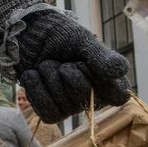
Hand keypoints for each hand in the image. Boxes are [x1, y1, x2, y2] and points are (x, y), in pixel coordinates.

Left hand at [16, 10, 130, 122]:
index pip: (118, 96)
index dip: (100, 80)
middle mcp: (92, 98)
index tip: (84, 61)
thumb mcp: (81, 39)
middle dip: (67, 71)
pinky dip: (36, 89)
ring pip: (64, 106)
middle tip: (62, 59)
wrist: (26, 33)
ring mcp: (71, 106)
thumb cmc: (58, 35)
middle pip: (84, 97)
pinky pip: (47, 113)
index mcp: (108, 81)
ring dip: (49, 78)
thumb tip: (121, 70)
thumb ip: (100, 55)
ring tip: (46, 63)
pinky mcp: (51, 111)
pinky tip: (33, 74)